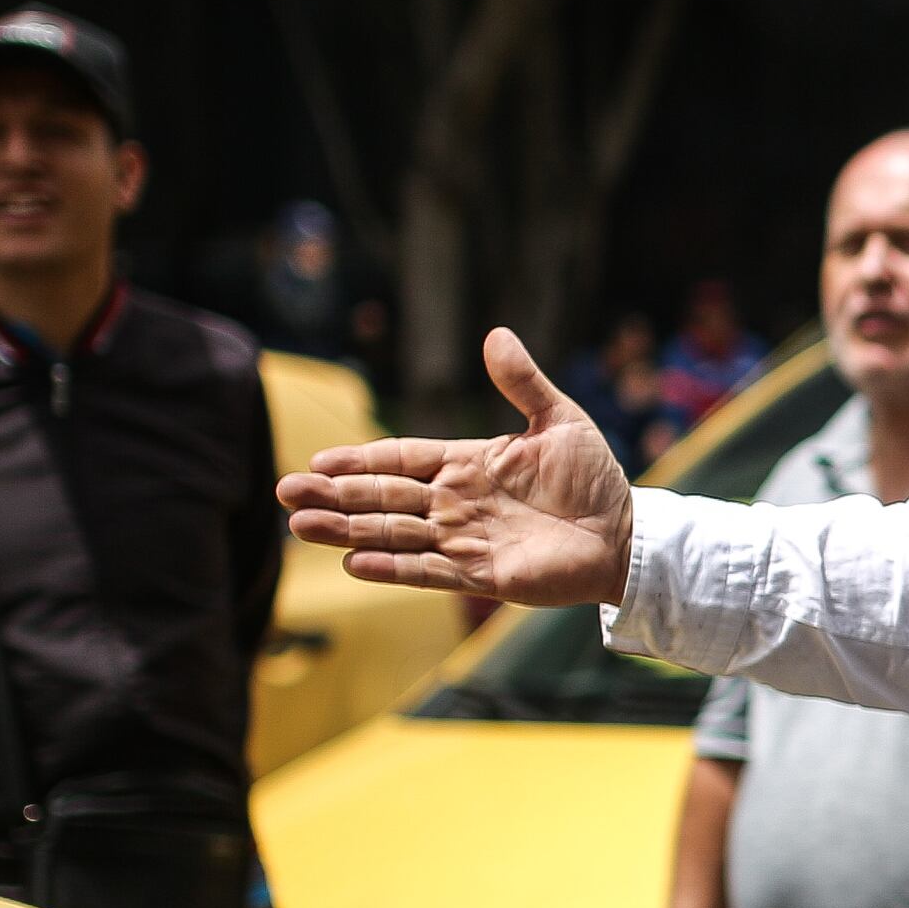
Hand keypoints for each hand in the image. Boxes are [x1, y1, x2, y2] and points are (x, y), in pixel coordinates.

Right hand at [280, 328, 634, 605]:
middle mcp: (456, 501)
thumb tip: (496, 334)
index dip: (360, 460)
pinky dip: (392, 567)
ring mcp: (464, 538)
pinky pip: (427, 571)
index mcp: (467, 462)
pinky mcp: (481, 573)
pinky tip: (353, 563)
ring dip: (347, 531)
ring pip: (393, 533)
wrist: (624, 532)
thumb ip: (522, 382)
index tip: (318, 463)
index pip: (401, 459)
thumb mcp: (558, 419)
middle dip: (334, 496)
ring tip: (300, 528)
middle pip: (383, 497)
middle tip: (284, 494)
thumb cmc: (594, 477)